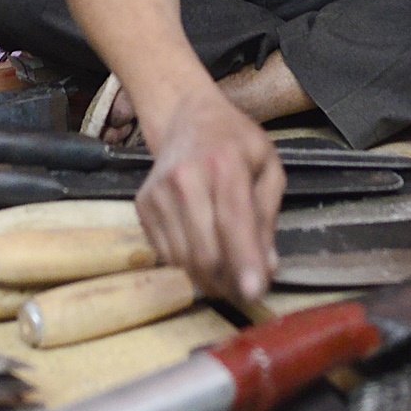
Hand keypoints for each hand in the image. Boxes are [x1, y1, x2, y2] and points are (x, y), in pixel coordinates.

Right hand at [134, 86, 285, 302]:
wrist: (186, 118)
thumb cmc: (234, 142)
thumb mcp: (267, 166)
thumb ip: (268, 215)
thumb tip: (268, 265)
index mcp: (225, 163)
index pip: (234, 220)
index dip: (245, 260)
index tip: (254, 292)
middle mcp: (185, 178)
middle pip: (205, 250)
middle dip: (228, 281)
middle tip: (245, 288)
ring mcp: (159, 193)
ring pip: (183, 259)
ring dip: (208, 279)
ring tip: (226, 274)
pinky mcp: (142, 205)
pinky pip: (165, 254)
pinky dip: (186, 264)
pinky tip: (201, 251)